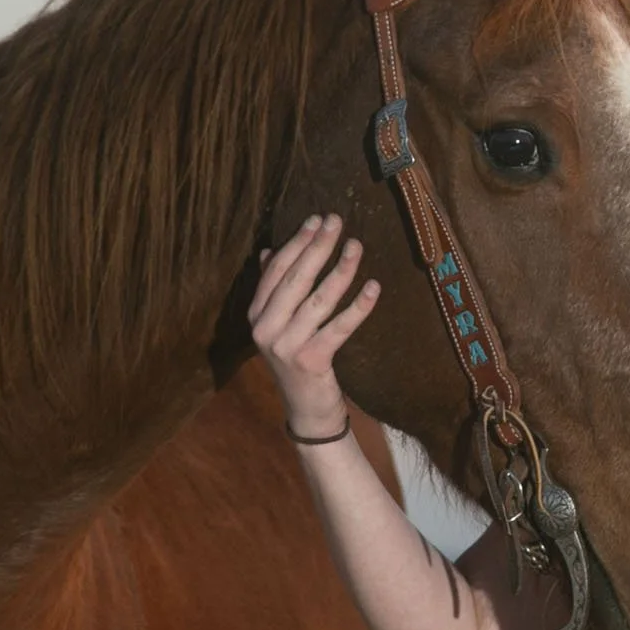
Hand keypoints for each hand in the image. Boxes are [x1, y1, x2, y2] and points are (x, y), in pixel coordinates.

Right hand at [248, 215, 379, 439]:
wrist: (306, 409)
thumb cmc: (297, 358)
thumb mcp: (279, 324)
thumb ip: (274, 290)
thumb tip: (270, 251)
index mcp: (256, 315)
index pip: (276, 271)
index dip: (297, 243)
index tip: (317, 221)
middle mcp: (266, 329)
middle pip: (296, 280)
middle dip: (318, 247)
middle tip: (337, 221)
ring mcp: (286, 346)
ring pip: (318, 300)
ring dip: (340, 271)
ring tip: (356, 246)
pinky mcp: (311, 362)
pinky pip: (339, 328)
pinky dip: (358, 307)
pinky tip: (373, 287)